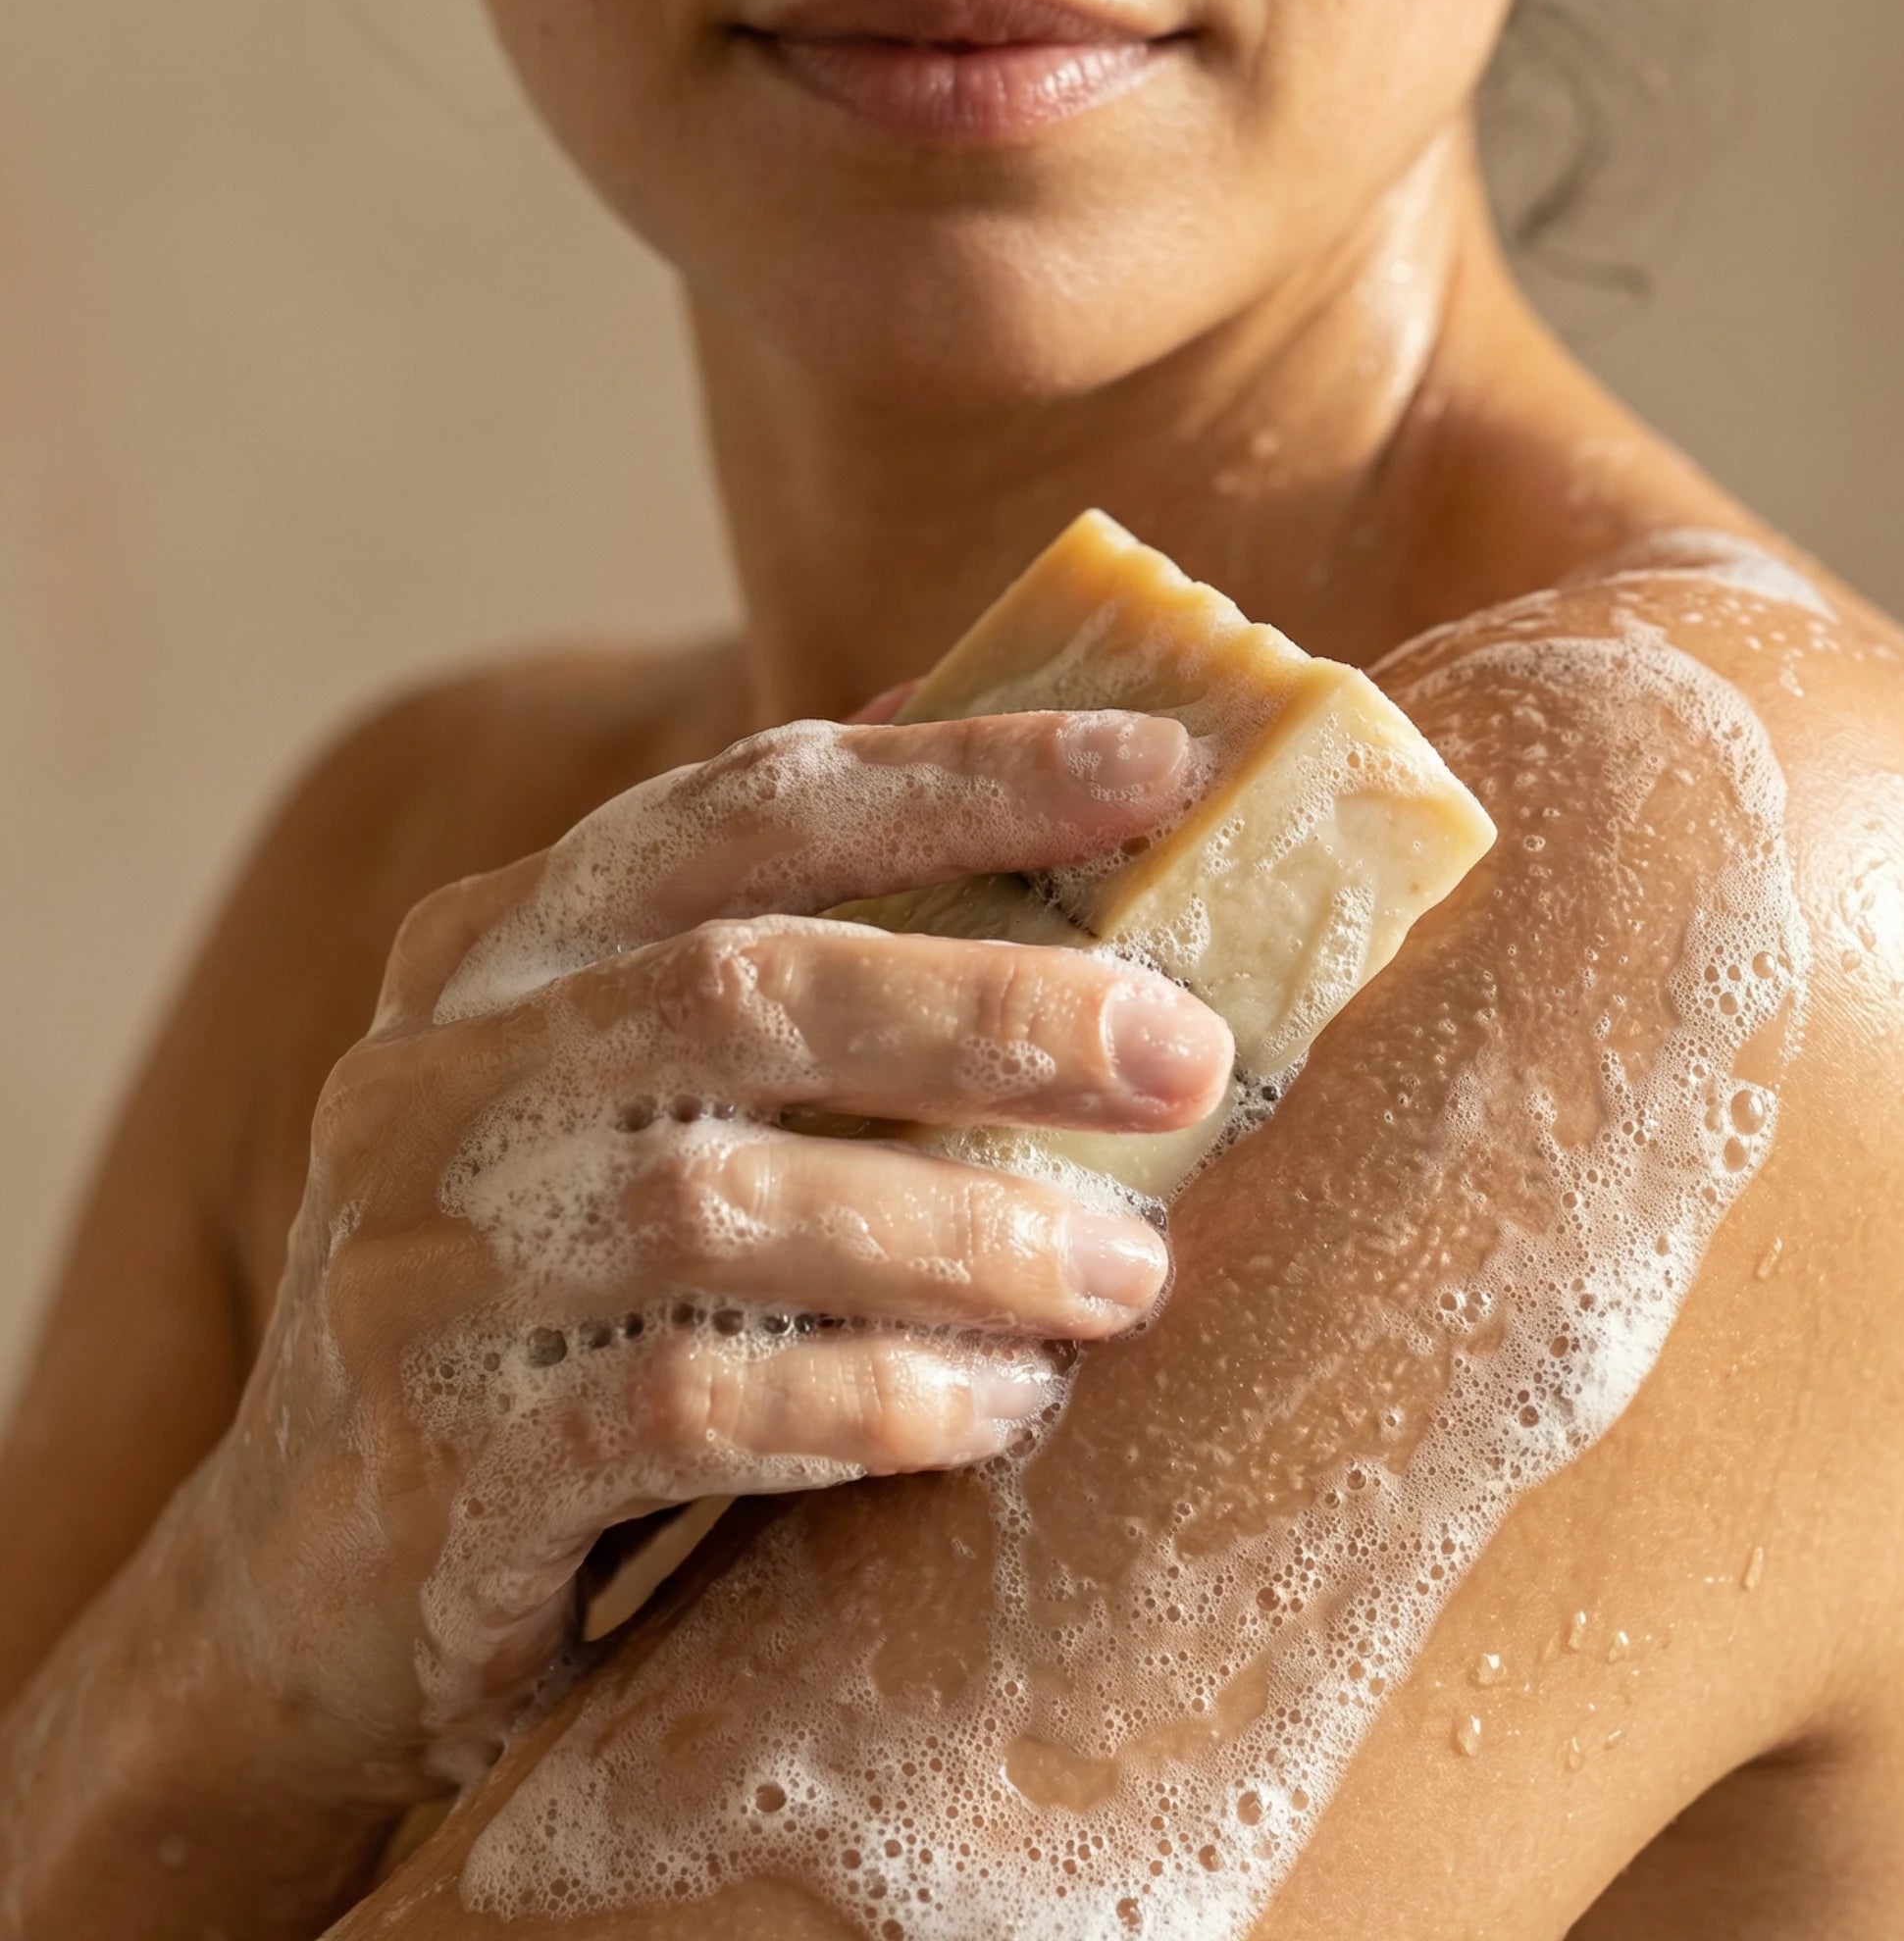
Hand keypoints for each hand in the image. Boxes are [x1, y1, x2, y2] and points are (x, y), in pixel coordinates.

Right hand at [207, 709, 1230, 1787]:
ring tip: (1132, 1274)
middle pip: (742, 989)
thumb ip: (747, 942)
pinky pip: (689, 1409)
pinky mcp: (444, 1462)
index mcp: (501, 948)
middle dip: (990, 1012)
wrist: (304, 1586)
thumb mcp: (604, 1090)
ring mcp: (426, 1267)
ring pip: (724, 1207)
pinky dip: (873, 1402)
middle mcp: (443, 1076)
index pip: (744, 810)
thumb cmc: (535, 1293)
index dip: (960, 777)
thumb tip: (934, 725)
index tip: (1159, 763)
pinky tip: (1003, 1408)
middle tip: (1189, 1055)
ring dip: (963, 1235)